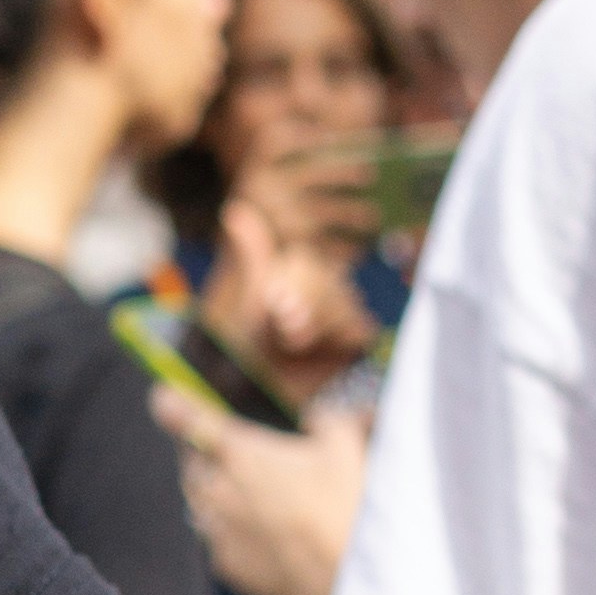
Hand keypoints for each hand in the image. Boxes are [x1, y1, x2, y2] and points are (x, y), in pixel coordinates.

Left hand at [157, 385, 369, 594]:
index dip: (174, 406)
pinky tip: (260, 536)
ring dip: (215, 495)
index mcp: (242, 453)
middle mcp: (220, 491)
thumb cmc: (346, 504)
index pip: (192, 420)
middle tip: (229, 456)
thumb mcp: (345, 445)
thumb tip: (317, 417)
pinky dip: (230, 533)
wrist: (349, 574)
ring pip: (201, 505)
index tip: (161, 398)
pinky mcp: (228, 566)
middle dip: (205, 456)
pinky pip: (218, 541)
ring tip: (245, 496)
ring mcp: (220, 531)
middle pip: (194, 465)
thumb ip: (326, 421)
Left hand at [210, 167, 373, 367]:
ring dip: (318, 324)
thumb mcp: (248, 293)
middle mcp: (319, 286)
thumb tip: (235, 209)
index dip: (292, 283)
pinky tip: (317, 347)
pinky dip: (339, 336)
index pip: (306, 263)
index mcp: (292, 270)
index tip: (273, 305)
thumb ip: (254, 252)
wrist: (250, 385)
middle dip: (304, 305)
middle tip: (283, 329)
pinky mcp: (353, 340)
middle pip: (329, 281)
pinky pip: (361, 327)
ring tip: (293, 342)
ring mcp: (338, 311)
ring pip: (346, 303)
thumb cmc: (243, 339)